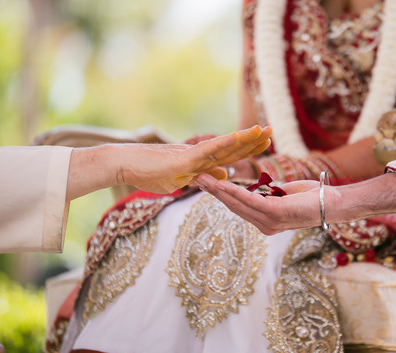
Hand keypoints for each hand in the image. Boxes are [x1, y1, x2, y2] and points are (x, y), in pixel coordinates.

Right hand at [120, 125, 271, 192]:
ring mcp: (191, 156)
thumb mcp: (182, 178)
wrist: (124, 165)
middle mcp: (199, 155)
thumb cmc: (148, 172)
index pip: (230, 155)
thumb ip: (203, 176)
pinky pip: (206, 151)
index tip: (265, 141)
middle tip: (272, 130)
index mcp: (200, 162)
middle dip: (253, 141)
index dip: (248, 148)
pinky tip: (237, 138)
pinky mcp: (182, 159)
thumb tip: (223, 175)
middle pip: (232, 148)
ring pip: (223, 147)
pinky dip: (222, 144)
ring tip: (263, 130)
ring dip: (244, 139)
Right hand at [195, 175, 323, 234]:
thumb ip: (270, 192)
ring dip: (219, 191)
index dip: (221, 195)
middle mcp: (265, 225)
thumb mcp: (286, 193)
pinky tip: (223, 185)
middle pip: (233, 207)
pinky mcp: (276, 214)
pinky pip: (251, 202)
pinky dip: (236, 192)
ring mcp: (269, 222)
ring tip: (204, 180)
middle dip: (214, 192)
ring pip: (238, 204)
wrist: (333, 203)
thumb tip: (261, 187)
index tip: (206, 183)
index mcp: (265, 221)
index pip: (238, 207)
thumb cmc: (312, 197)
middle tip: (196, 179)